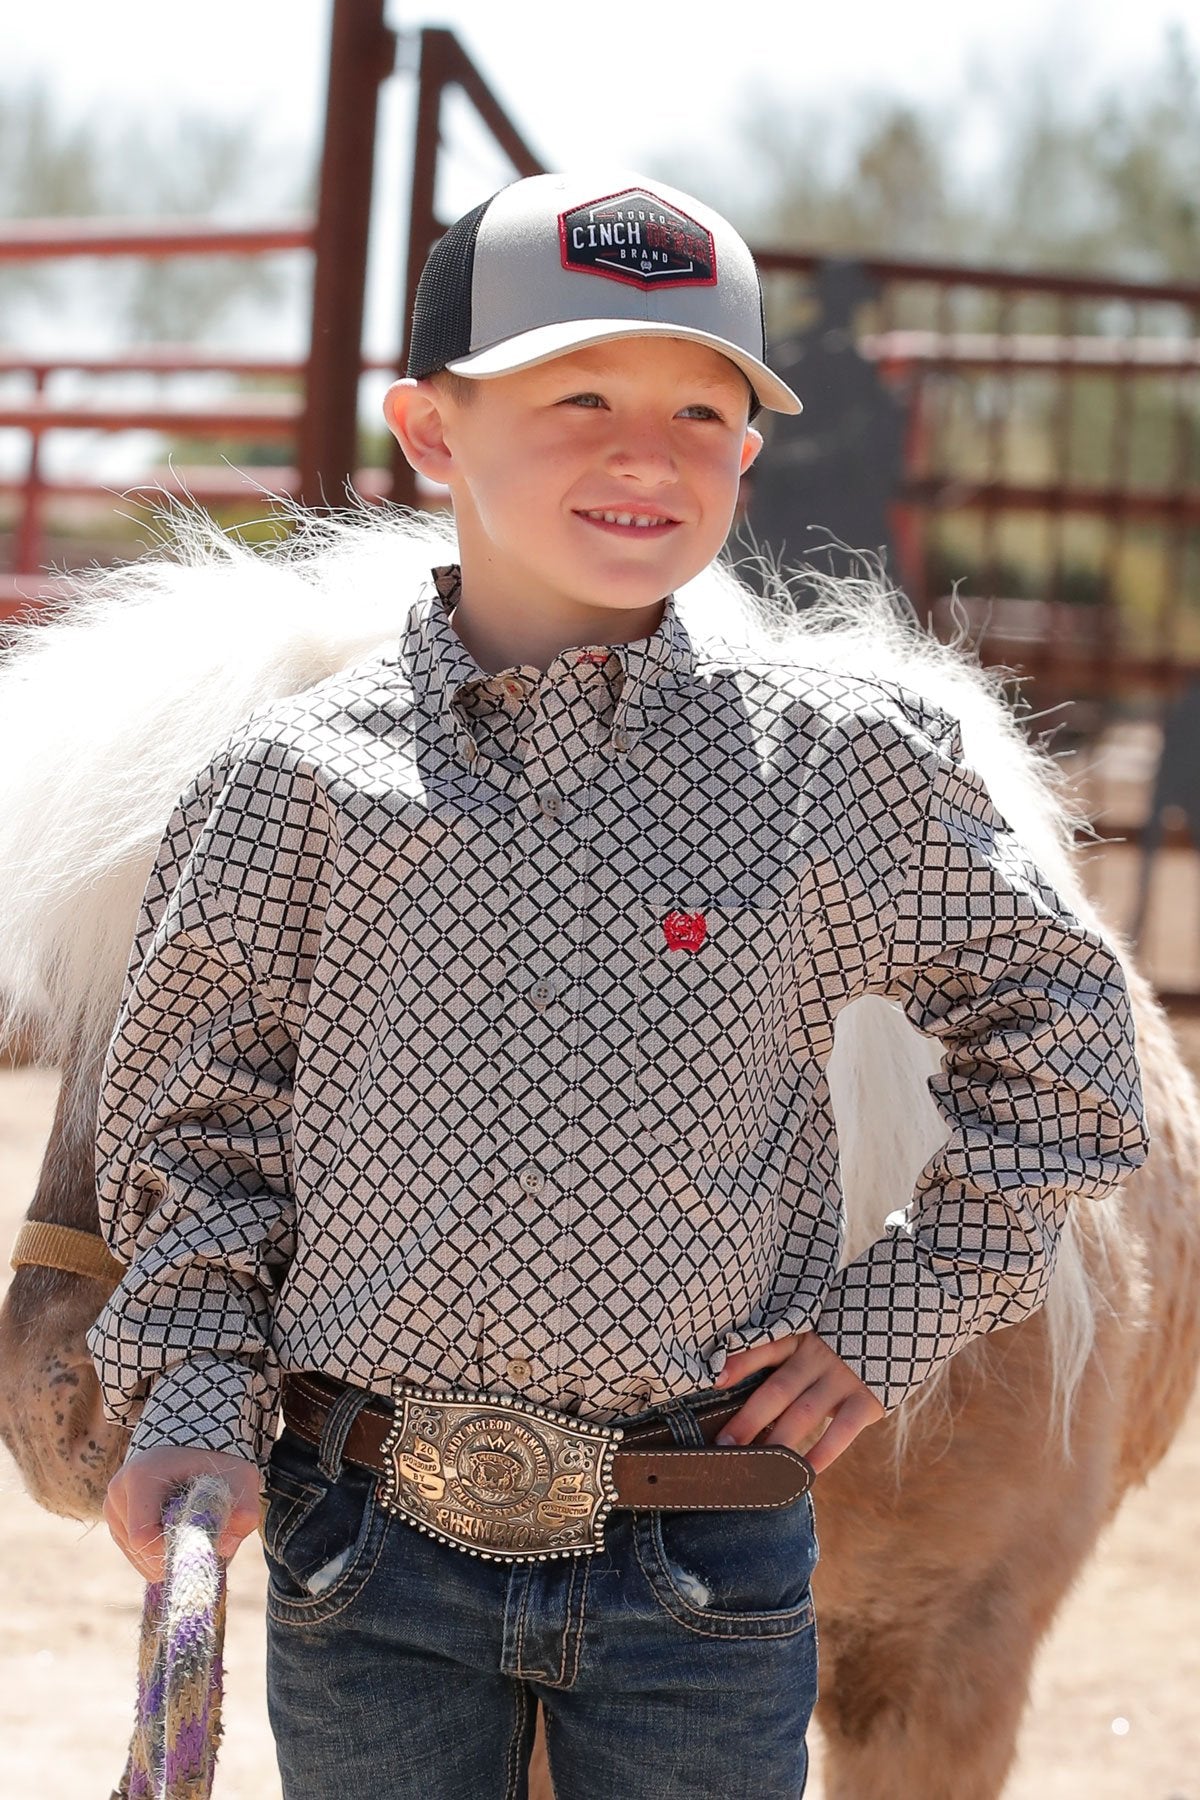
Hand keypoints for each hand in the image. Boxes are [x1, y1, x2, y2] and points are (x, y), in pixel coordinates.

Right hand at [103, 1444, 263, 1581]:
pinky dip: (157, 1553)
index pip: (144, 1538)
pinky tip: (177, 1532)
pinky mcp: (114, 1519)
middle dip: (174, 1554)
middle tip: (202, 1536)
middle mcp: (118, 1492)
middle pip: (141, 1552)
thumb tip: (226, 1547)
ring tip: (190, 1528)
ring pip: (137, 1557)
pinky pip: (134, 1554)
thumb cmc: (217, 1463)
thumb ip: (245, 1510)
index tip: (200, 1538)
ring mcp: (112, 1506)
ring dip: (166, 1555)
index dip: (174, 1548)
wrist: (194, 1447)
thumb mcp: (240, 1478)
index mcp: (141, 1477)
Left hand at [713, 1331, 884, 1473]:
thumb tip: (733, 1381)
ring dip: (777, 1443)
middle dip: (747, 1421)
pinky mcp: (868, 1398)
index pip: (765, 1350)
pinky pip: (842, 1431)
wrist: (899, 1328)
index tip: (713, 1381)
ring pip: (803, 1414)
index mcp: (801, 1337)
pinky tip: (805, 1472)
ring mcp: (844, 1377)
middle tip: (723, 1448)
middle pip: (777, 1391)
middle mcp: (818, 1356)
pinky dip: (822, 1452)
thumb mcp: (816, 1334)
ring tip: (755, 1468)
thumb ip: (785, 1354)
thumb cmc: (845, 1339)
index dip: (739, 1364)